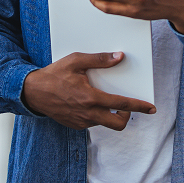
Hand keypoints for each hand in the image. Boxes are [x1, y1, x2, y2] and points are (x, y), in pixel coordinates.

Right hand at [22, 51, 155, 130]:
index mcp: (91, 98)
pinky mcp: (74, 125)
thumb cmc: (53, 75)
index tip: (151, 107)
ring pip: (104, 122)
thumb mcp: (75, 61)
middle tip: (126, 107)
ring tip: (99, 99)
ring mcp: (81, 121)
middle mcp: (88, 113)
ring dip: (107, 113)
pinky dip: (94, 114)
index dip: (139, 106)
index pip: (122, 104)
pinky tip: (85, 102)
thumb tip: (118, 57)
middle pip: (118, 123)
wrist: (32, 92)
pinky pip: (91, 123)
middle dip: (127, 116)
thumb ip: (98, 60)